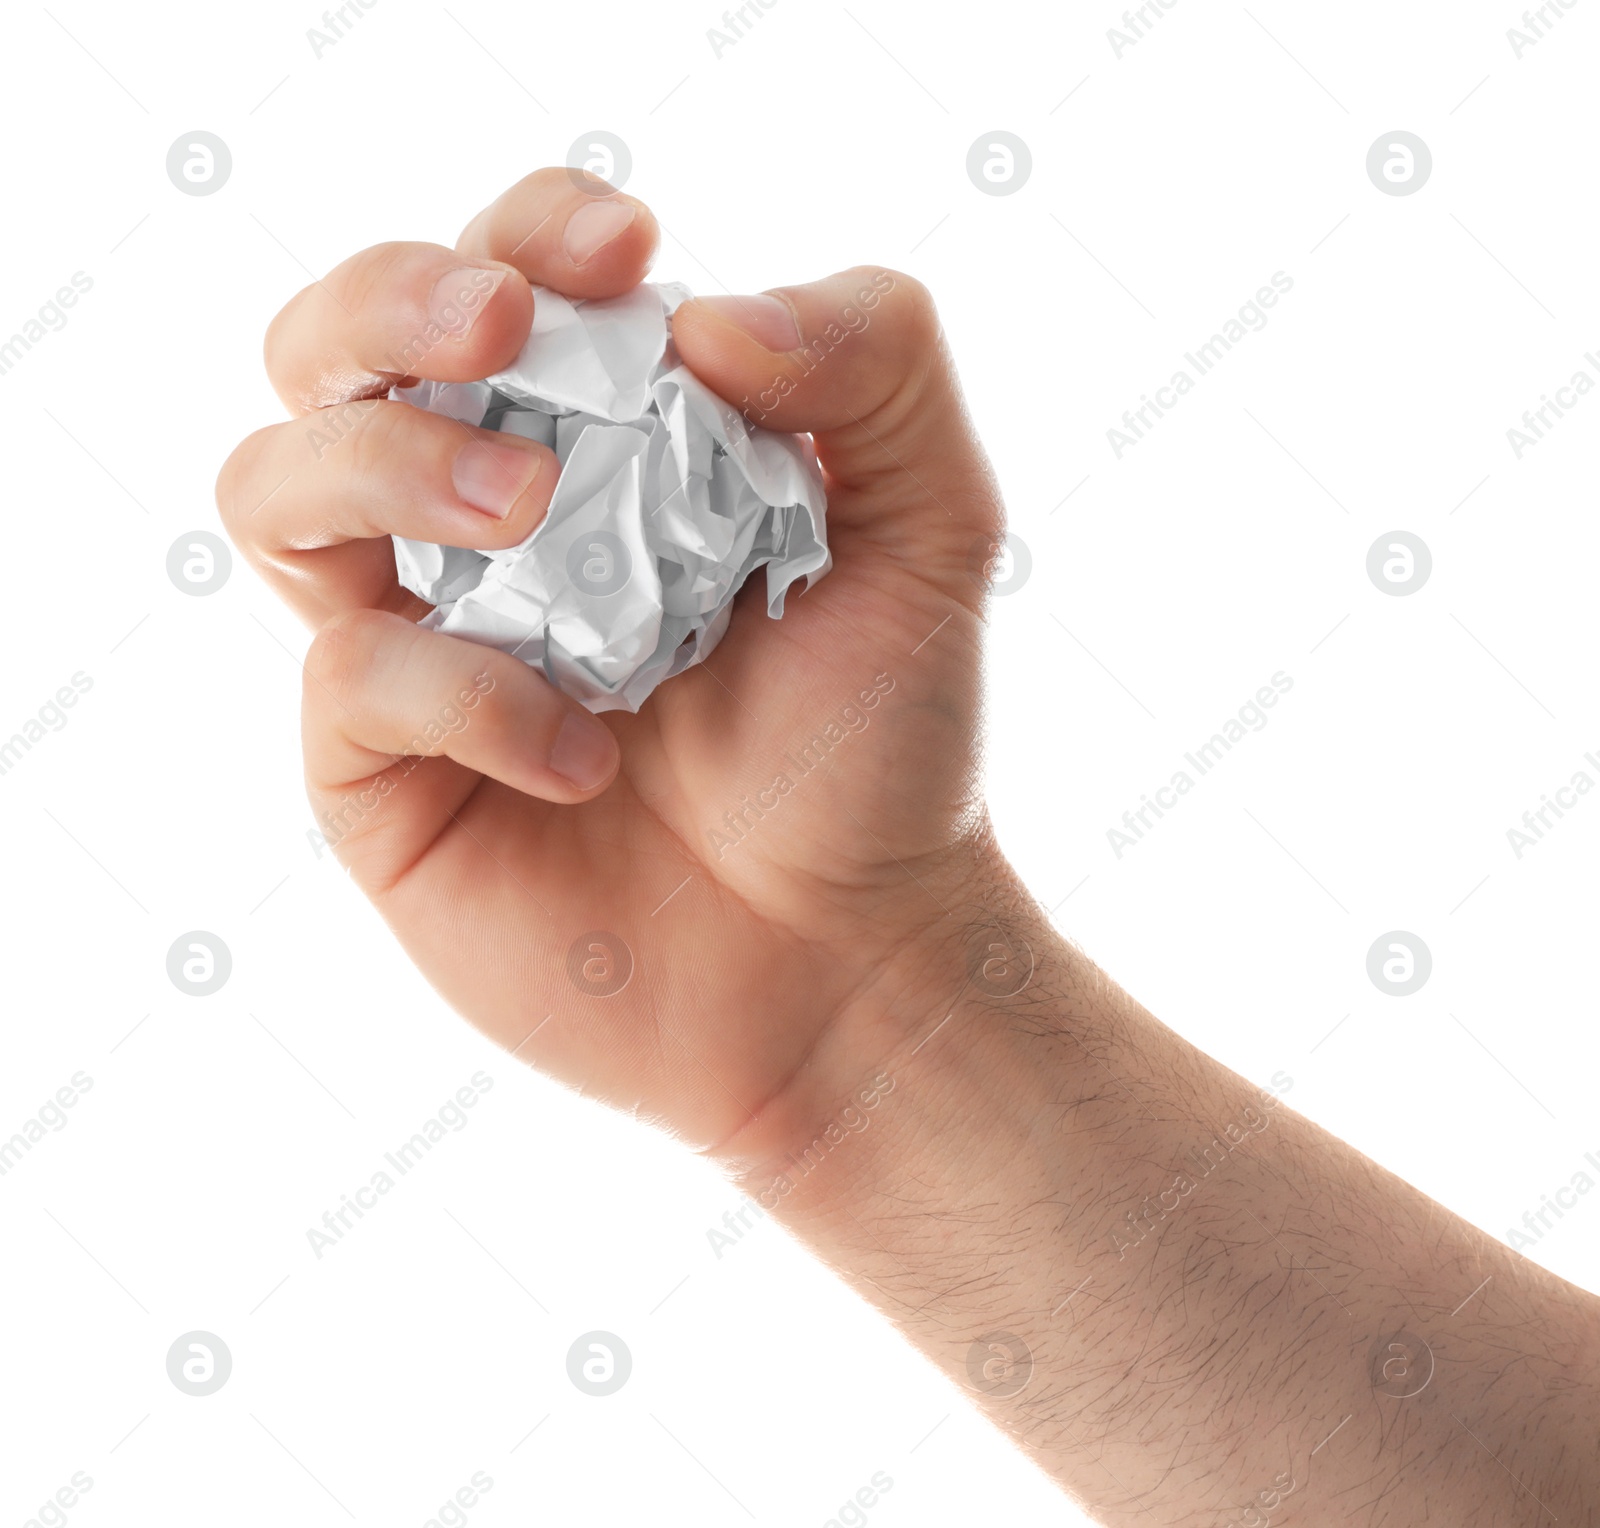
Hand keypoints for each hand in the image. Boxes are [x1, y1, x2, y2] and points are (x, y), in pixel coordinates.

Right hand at [218, 168, 1004, 1157]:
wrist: (849, 956)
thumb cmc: (880, 742)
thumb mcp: (934, 528)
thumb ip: (875, 363)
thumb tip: (701, 311)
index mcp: (602, 440)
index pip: (507, 271)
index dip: (535, 227)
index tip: (629, 253)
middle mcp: (488, 523)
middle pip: (332, 347)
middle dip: (388, 302)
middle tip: (503, 334)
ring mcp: (424, 641)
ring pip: (277, 486)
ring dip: (384, 465)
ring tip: (526, 518)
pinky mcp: (382, 773)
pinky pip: (355, 678)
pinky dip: (469, 694)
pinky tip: (589, 752)